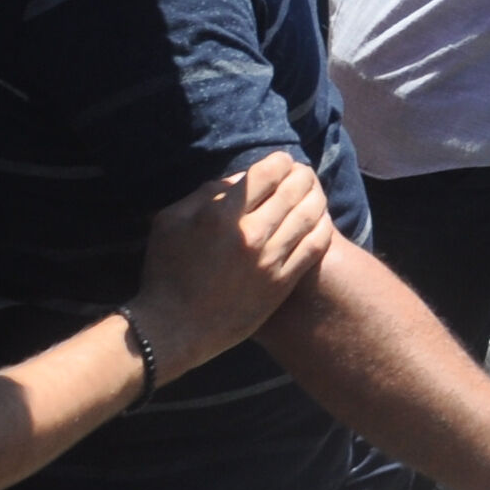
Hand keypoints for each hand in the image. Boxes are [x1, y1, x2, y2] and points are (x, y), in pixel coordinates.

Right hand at [131, 154, 335, 372]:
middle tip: (302, 173)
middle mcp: (251, 234)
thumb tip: (238, 179)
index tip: (282, 162)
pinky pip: (316, 247)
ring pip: (310, 215)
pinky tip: (321, 220)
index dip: (280, 162)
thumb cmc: (166, 272)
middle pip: (294, 190)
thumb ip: (203, 194)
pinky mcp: (283, 283)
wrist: (174, 328)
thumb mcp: (169, 222)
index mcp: (222, 215)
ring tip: (314, 192)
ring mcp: (271, 260)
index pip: (267, 173)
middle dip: (302, 175)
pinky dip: (324, 227)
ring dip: (317, 196)